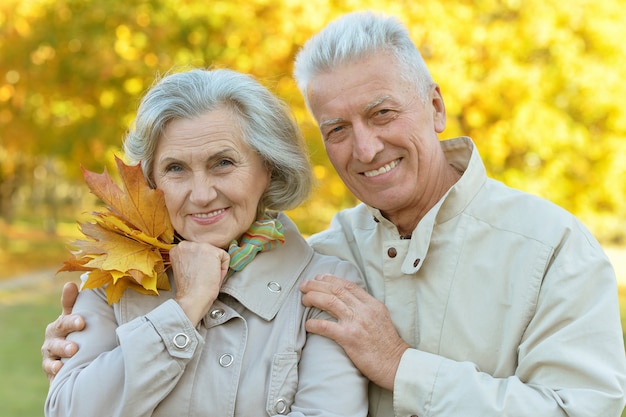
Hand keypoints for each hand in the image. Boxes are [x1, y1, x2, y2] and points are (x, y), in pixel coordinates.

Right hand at [41, 282, 84, 381]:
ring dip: (63, 348)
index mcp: (62, 322)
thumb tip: (79, 283)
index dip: (70, 299)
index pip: (67, 308)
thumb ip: (82, 306)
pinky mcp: (49, 368)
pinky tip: (60, 369)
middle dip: (70, 324)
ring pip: (54, 348)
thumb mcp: (81, 321)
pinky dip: (55, 369)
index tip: (75, 288)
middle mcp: (53, 335)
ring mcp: (50, 352)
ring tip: (73, 350)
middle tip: (81, 322)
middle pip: (59, 327)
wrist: (69, 364)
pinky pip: (50, 368)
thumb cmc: (78, 337)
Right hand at [170, 241, 229, 325]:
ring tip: (207, 277)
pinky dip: (223, 269)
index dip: (199, 264)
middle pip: (206, 251)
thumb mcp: (184, 267)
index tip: (196, 273)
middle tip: (202, 277)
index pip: (196, 252)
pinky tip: (213, 277)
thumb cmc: (189, 289)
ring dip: (215, 266)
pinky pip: (225, 258)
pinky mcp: (212, 251)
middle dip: (208, 263)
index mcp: (177, 249)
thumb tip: (203, 256)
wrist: (192, 298)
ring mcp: (199, 246)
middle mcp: (186, 244)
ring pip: (215, 254)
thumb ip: (190, 258)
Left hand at [300, 274, 409, 389]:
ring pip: (329, 301)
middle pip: (336, 289)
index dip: (331, 279)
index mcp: (372, 304)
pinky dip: (313, 323)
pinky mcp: (349, 338)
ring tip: (303, 299)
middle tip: (304, 285)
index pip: (348, 285)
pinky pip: (325, 327)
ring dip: (313, 297)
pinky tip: (307, 324)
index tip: (319, 278)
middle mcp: (364, 310)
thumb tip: (349, 301)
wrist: (396, 364)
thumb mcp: (381, 318)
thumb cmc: (388, 345)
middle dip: (317, 284)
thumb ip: (367, 308)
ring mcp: (356, 323)